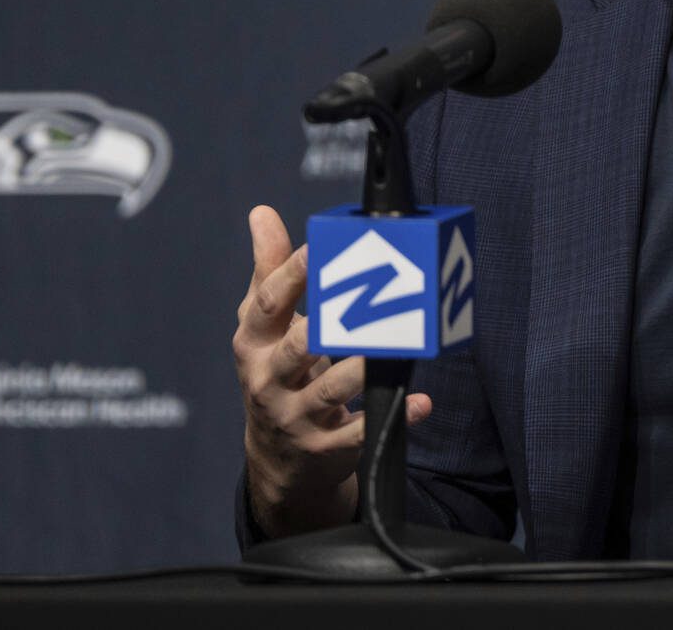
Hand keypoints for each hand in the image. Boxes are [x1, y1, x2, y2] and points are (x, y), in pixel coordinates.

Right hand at [232, 205, 432, 536]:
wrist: (276, 459)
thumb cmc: (274, 371)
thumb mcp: (263, 327)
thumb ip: (269, 271)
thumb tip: (262, 212)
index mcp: (253, 344)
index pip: (269, 304)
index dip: (293, 274)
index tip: (320, 246)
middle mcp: (268, 380)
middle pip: (298, 347)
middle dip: (329, 324)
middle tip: (364, 296)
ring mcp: (297, 416)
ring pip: (332, 389)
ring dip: (361, 368)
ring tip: (391, 346)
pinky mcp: (327, 448)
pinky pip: (362, 431)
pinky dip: (393, 415)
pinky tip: (420, 400)